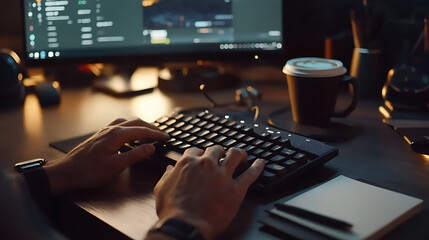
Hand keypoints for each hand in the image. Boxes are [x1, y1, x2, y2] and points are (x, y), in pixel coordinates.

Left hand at [44, 118, 169, 193]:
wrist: (66, 172)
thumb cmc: (89, 171)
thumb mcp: (116, 166)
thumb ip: (136, 155)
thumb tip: (151, 147)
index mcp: (117, 135)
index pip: (142, 131)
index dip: (156, 134)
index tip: (167, 137)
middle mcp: (110, 129)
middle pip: (136, 122)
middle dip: (151, 127)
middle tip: (161, 134)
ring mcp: (103, 131)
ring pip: (127, 122)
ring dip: (140, 125)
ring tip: (148, 133)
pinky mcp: (99, 135)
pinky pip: (119, 125)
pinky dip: (130, 127)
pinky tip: (129, 134)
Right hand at [153, 146, 265, 239]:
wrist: (185, 226)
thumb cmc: (173, 211)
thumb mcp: (162, 189)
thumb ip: (167, 175)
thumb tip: (170, 168)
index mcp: (188, 163)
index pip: (196, 150)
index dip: (200, 154)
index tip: (202, 159)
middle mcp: (206, 165)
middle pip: (217, 149)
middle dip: (219, 153)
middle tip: (222, 158)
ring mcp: (222, 176)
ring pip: (235, 154)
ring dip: (239, 154)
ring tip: (241, 157)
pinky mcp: (236, 189)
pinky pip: (251, 174)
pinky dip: (258, 167)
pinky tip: (261, 163)